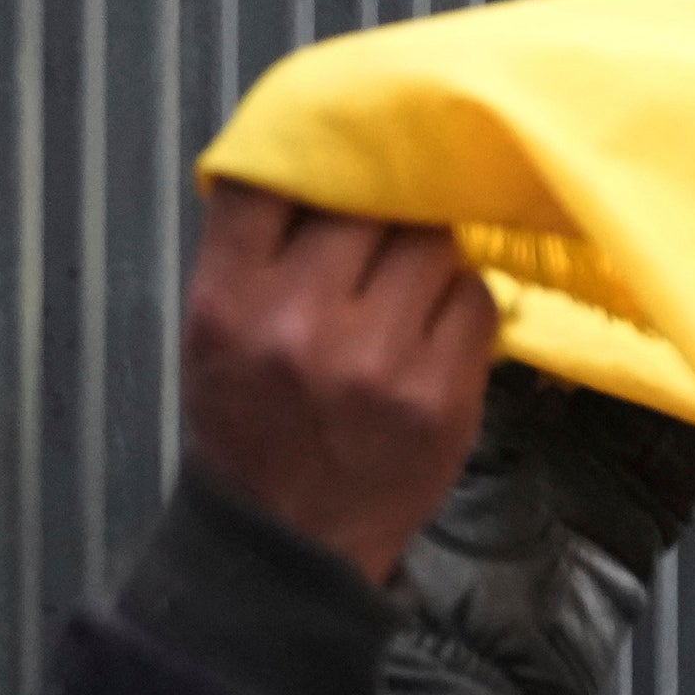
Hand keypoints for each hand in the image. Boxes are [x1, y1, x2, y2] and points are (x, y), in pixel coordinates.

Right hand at [181, 181, 499, 585]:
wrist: (288, 545)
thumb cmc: (250, 423)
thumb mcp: (217, 329)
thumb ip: (256, 244)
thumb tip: (329, 149)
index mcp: (230, 297)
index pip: (276, 177)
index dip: (315, 158)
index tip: (336, 165)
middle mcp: (299, 321)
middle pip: (373, 201)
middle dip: (383, 214)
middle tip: (382, 243)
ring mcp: (377, 361)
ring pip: (436, 243)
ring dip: (429, 259)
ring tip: (407, 296)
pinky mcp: (441, 397)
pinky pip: (478, 301)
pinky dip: (462, 309)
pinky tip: (432, 341)